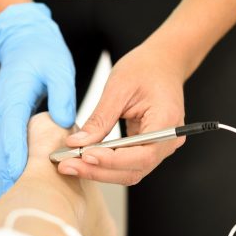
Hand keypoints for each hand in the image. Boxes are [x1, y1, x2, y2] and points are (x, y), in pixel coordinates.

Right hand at [0, 3, 75, 200]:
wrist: (23, 41)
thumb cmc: (42, 54)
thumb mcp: (58, 69)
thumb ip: (61, 95)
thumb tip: (65, 122)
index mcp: (14, 98)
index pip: (11, 132)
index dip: (13, 156)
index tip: (17, 178)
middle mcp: (2, 110)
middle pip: (0, 148)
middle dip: (5, 174)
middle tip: (13, 199)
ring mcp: (0, 116)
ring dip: (1, 174)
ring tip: (8, 198)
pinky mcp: (4, 120)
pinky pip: (0, 147)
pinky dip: (2, 165)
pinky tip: (8, 181)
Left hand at [59, 42, 185, 184]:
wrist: (162, 63)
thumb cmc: (145, 68)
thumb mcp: (118, 88)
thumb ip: (99, 119)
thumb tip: (77, 143)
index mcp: (167, 122)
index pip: (142, 155)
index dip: (112, 160)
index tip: (84, 155)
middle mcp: (167, 141)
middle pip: (134, 170)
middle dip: (98, 171)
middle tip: (67, 166)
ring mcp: (159, 148)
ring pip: (128, 172)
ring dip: (98, 172)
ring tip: (71, 165)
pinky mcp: (147, 148)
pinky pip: (126, 164)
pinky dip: (104, 164)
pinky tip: (83, 160)